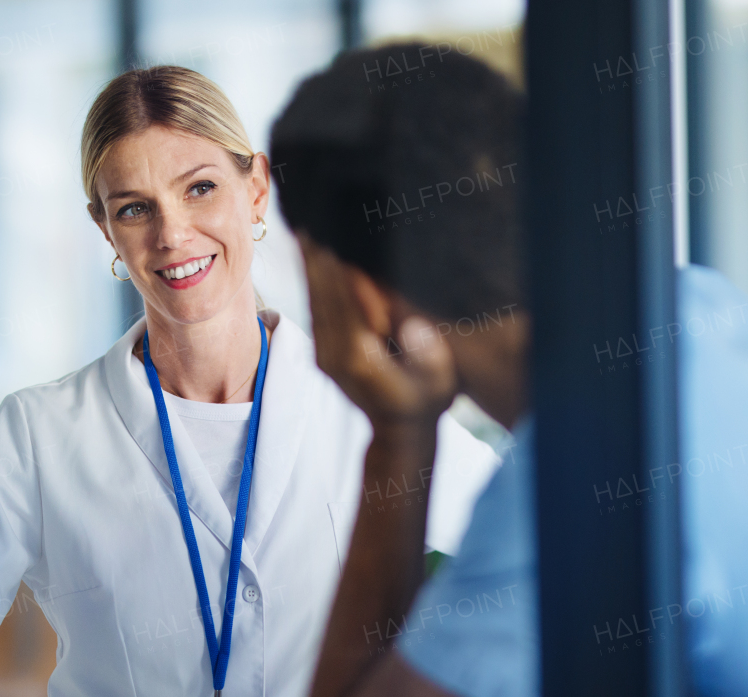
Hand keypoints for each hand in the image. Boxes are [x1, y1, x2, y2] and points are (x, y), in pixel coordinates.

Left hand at [301, 236, 457, 430]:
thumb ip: (429, 355)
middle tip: (311, 214)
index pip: (344, 300)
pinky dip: (313, 280)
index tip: (332, 233)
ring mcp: (324, 355)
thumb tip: (412, 327)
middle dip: (318, 256)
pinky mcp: (323, 353)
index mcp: (360, 357)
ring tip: (308, 225)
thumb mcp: (439, 383)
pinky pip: (315, 309)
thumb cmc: (426, 401)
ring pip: (313, 299)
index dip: (337, 266)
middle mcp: (334, 354)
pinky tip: (313, 256)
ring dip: (310, 264)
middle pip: (321, 294)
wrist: (400, 431)